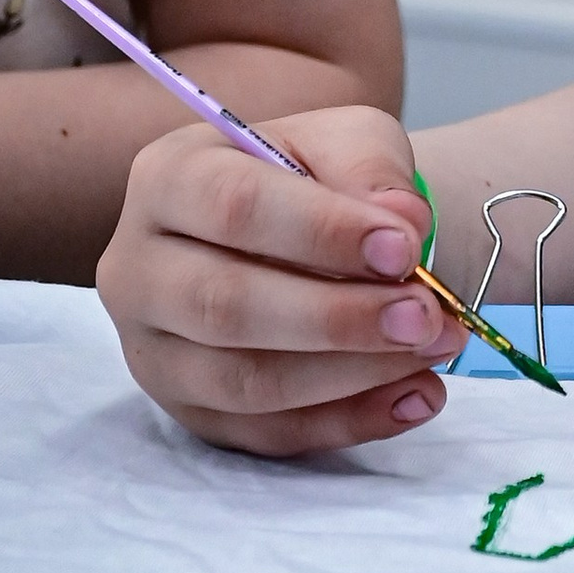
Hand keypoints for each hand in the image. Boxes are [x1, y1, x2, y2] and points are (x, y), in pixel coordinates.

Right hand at [96, 106, 448, 456]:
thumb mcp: (347, 137)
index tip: (405, 248)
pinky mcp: (189, 412)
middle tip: (426, 316)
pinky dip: (348, 423)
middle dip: (336, 318)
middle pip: (225, 307)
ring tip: (434, 350)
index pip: (234, 207)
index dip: (321, 232)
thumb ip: (371, 165)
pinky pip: (264, 435)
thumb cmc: (317, 176)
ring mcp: (153, 352)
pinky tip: (417, 397)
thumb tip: (401, 222)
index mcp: (168, 179)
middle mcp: (139, 270)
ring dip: (350, 376)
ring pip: (242, 383)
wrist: (306, 230)